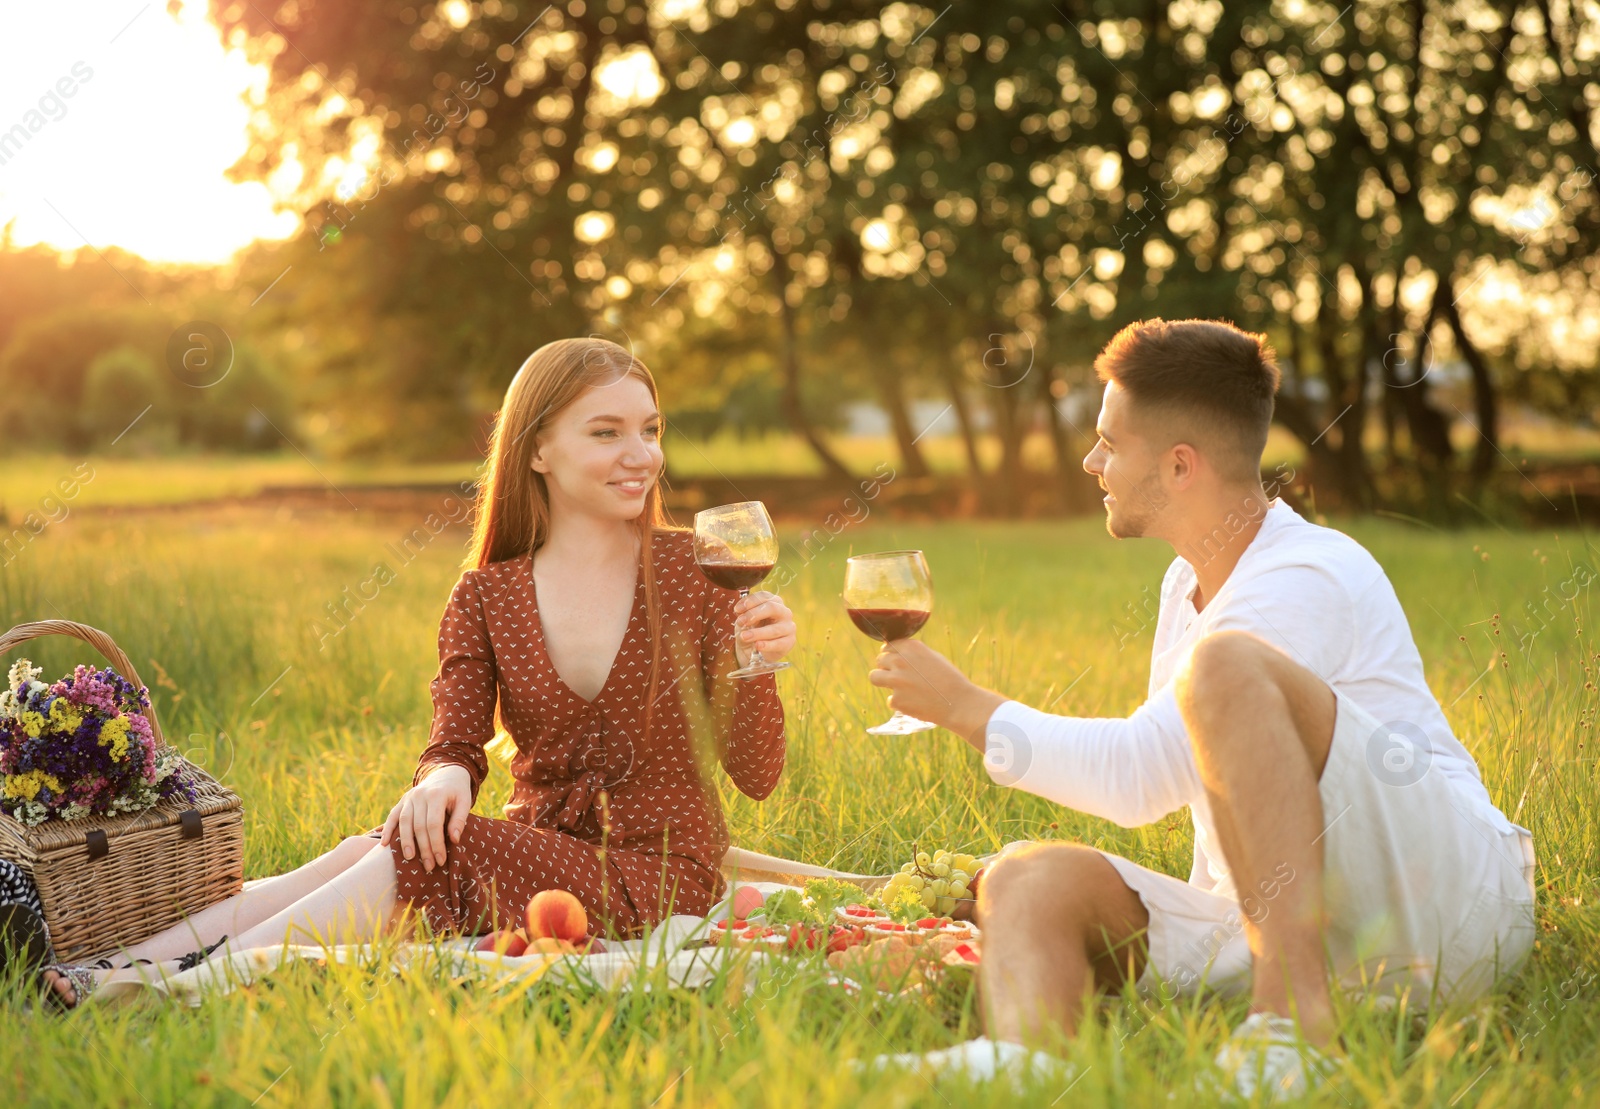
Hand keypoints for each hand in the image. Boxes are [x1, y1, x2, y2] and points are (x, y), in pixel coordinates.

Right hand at [379, 763, 471, 871]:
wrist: (446, 773)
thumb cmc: (457, 791)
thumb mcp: (465, 801)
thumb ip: (460, 819)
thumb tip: (454, 840)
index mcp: (436, 795)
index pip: (434, 824)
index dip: (436, 844)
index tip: (440, 860)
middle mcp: (420, 795)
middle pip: (419, 826)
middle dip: (424, 848)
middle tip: (429, 866)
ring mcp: (409, 797)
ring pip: (404, 822)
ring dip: (406, 842)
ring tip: (409, 858)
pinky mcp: (402, 800)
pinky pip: (393, 816)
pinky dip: (387, 829)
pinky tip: (384, 844)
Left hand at [734, 590, 795, 668]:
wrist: (756, 652)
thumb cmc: (752, 631)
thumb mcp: (745, 621)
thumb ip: (743, 616)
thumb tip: (741, 614)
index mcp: (774, 602)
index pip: (764, 596)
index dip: (750, 601)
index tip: (737, 610)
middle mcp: (784, 612)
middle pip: (772, 608)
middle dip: (754, 614)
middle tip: (741, 621)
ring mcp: (789, 627)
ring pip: (774, 629)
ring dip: (758, 633)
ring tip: (745, 636)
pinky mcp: (789, 642)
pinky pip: (779, 643)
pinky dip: (767, 645)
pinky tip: (757, 645)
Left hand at [866, 639, 1005, 747]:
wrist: (960, 703)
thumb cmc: (950, 680)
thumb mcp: (933, 657)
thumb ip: (913, 655)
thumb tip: (893, 654)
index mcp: (911, 647)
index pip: (888, 646)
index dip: (893, 655)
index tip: (899, 663)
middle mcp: (900, 660)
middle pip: (880, 660)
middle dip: (887, 668)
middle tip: (900, 678)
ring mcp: (896, 680)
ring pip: (874, 677)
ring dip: (883, 682)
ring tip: (898, 689)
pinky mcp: (896, 699)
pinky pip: (890, 700)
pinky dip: (900, 703)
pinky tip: (915, 704)